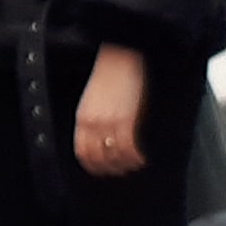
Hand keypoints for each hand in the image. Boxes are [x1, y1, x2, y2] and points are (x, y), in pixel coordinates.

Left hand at [72, 42, 148, 176]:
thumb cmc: (109, 73)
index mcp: (82, 118)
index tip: (101, 169)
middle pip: (98, 159)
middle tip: (120, 170)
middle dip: (110, 169)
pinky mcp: (127, 121)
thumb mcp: (92, 99)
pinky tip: (142, 158)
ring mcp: (110, 124)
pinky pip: (131, 149)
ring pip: (116, 157)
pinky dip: (137, 158)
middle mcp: (93, 124)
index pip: (82, 152)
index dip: (92, 165)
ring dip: (126, 165)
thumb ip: (93, 119)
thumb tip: (100, 137)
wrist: (121, 55)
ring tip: (133, 165)